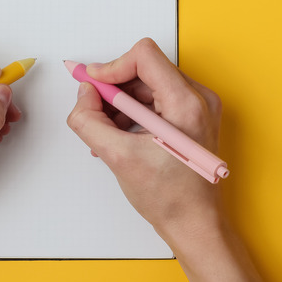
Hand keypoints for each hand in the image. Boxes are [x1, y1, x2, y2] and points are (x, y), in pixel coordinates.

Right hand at [66, 37, 223, 237]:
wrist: (195, 225)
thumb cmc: (171, 198)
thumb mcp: (118, 157)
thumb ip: (90, 120)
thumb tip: (84, 94)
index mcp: (186, 103)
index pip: (144, 56)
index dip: (112, 67)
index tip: (93, 86)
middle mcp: (198, 99)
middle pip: (144, 70)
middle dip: (113, 89)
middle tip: (93, 110)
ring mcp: (197, 109)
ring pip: (148, 85)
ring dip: (120, 103)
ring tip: (105, 131)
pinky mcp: (191, 120)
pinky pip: (156, 101)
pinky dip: (133, 113)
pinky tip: (118, 136)